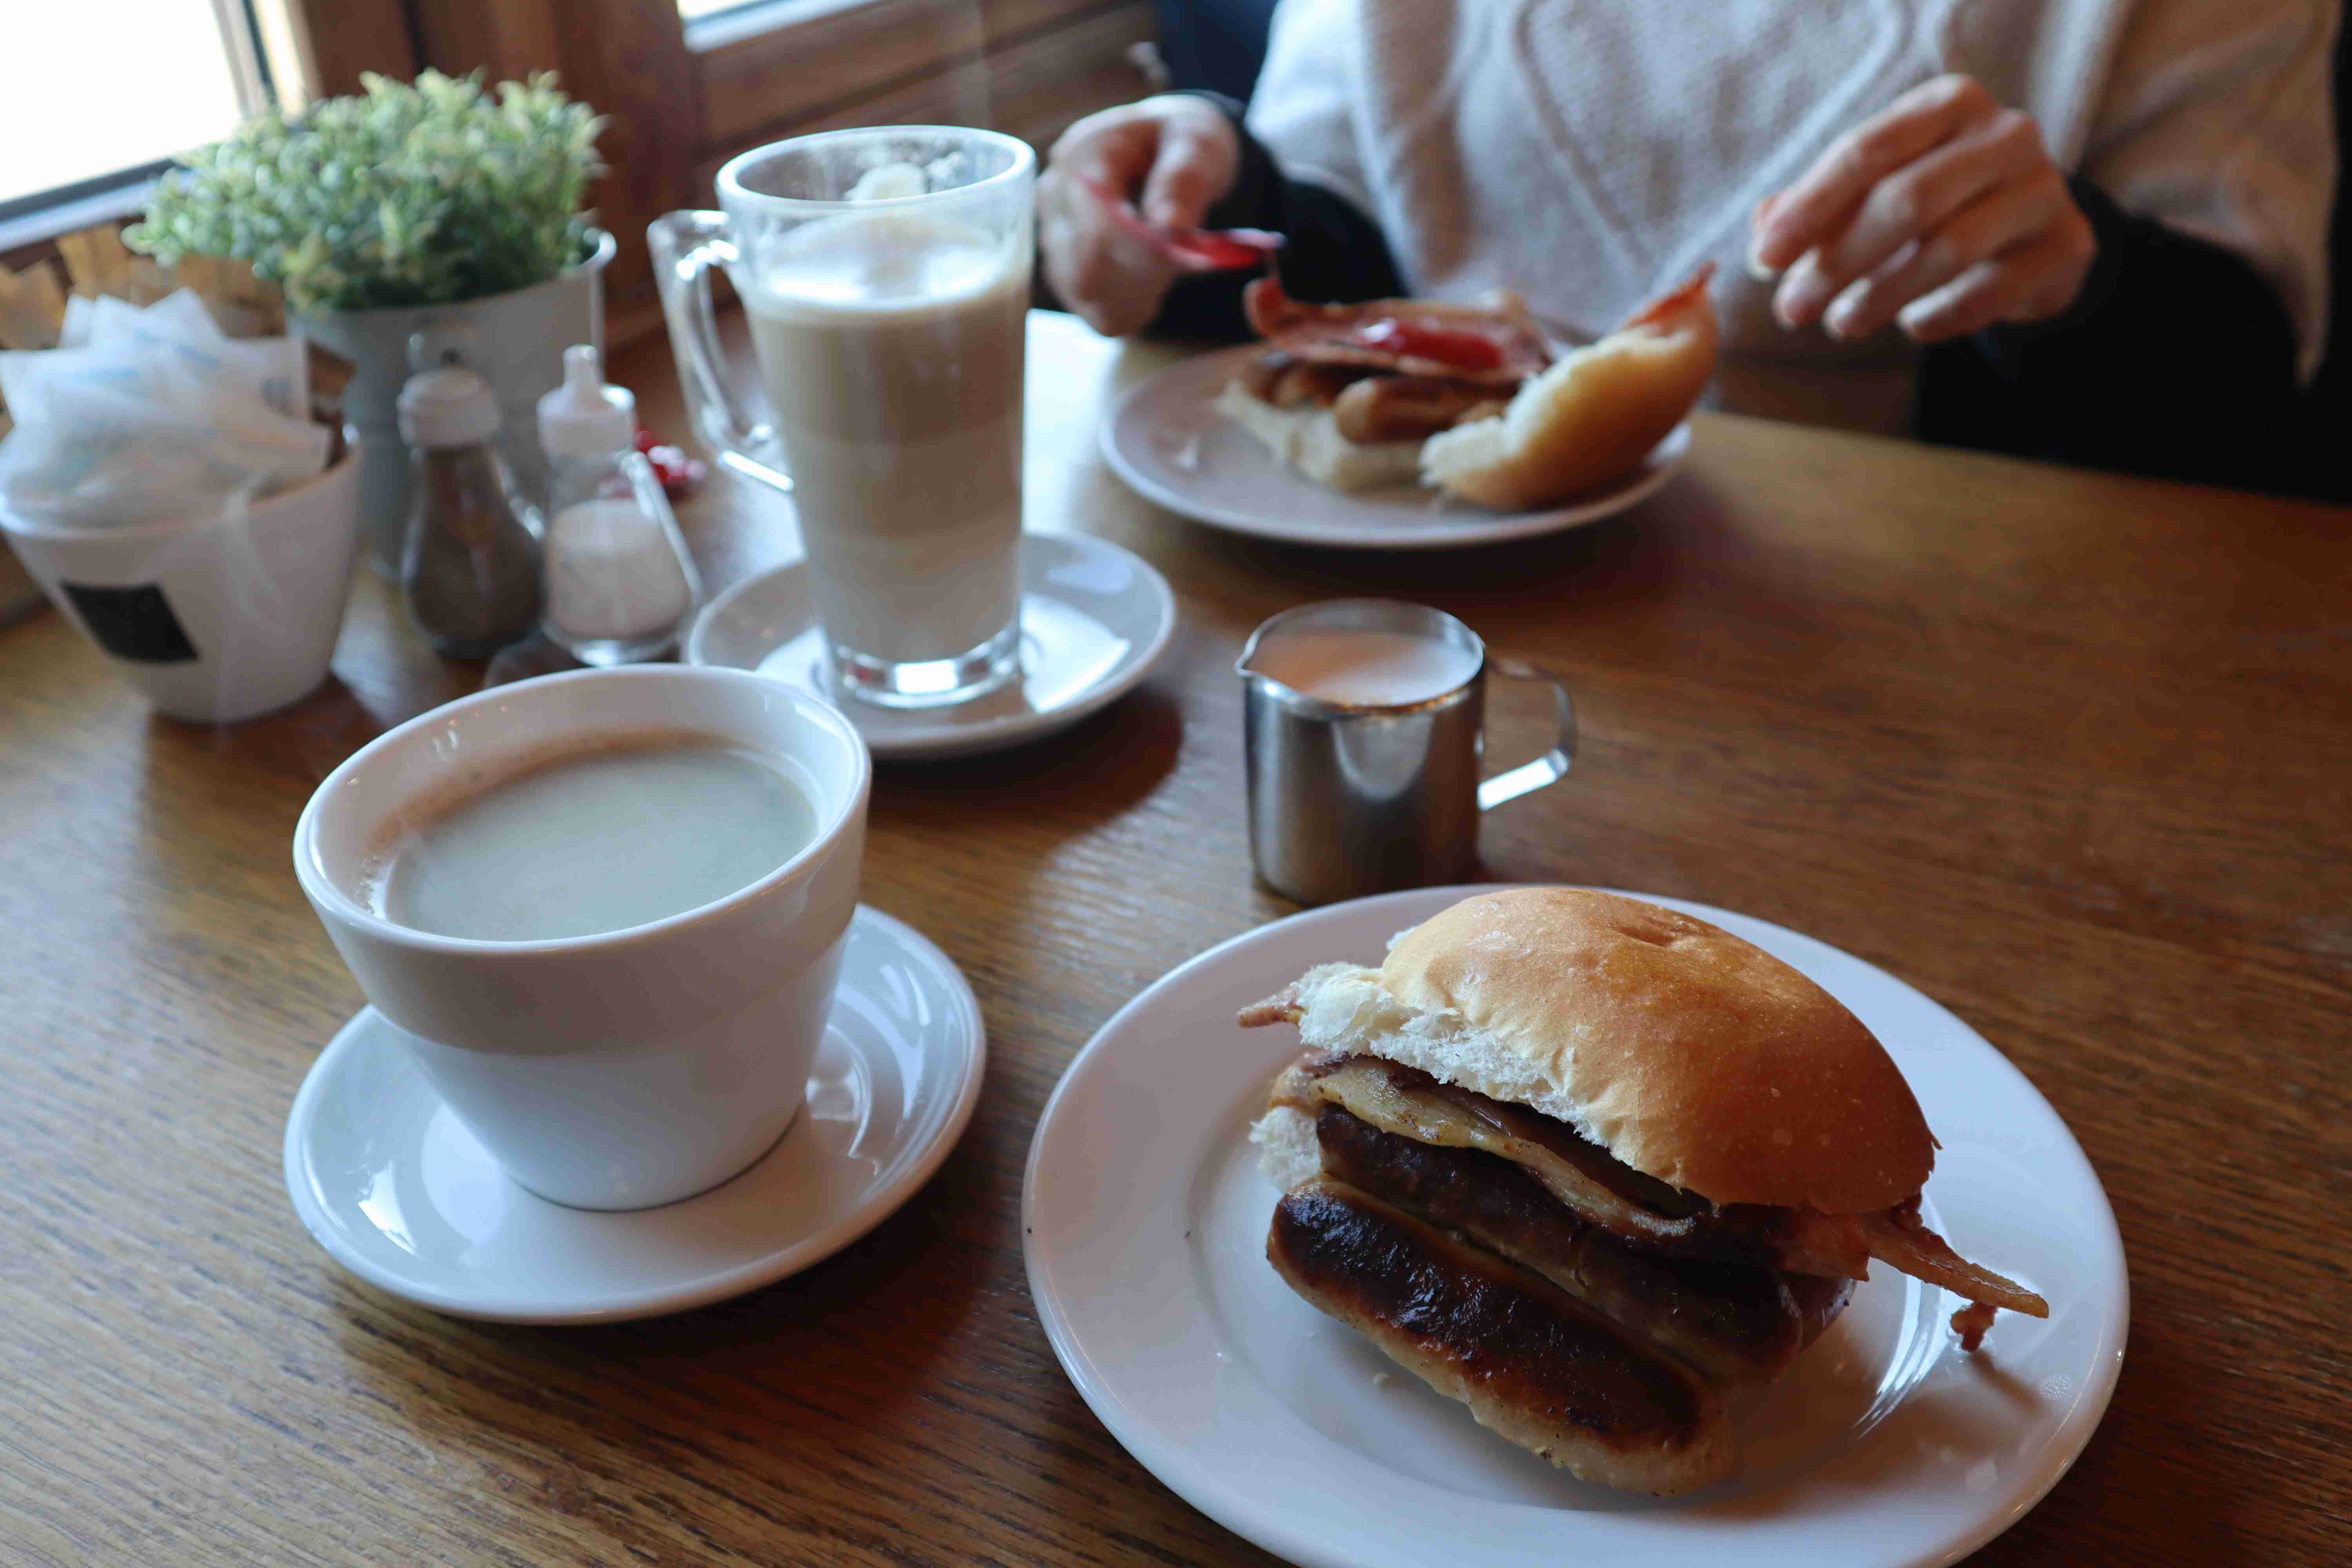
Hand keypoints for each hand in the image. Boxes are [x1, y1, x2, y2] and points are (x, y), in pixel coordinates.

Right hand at [1038, 95, 1240, 335]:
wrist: (1167, 150)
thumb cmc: (1181, 142)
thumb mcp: (1197, 144)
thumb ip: (1184, 180)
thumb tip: (1169, 226)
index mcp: (1083, 154)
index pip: (1098, 224)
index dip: (1144, 252)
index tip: (1194, 258)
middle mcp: (1055, 196)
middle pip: (1088, 268)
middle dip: (1146, 276)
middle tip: (1191, 261)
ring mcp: (1053, 236)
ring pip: (1090, 295)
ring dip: (1141, 293)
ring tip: (1173, 264)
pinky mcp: (1064, 270)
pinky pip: (1096, 312)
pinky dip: (1133, 307)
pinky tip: (1154, 282)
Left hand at [1748, 74, 2094, 343]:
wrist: (2030, 233)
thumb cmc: (1935, 205)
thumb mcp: (1874, 191)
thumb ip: (1816, 207)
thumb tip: (1764, 233)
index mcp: (1948, 105)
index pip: (1866, 151)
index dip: (1808, 208)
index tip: (1764, 260)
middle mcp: (2005, 134)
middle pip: (1905, 201)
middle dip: (1838, 262)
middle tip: (1792, 309)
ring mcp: (2043, 188)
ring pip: (1946, 249)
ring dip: (1879, 297)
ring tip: (1841, 323)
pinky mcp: (2065, 245)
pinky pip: (1985, 292)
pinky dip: (1936, 316)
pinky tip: (1911, 325)